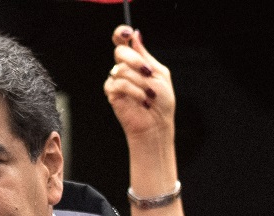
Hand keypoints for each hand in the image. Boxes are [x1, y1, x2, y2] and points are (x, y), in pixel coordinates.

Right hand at [104, 25, 173, 145]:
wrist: (157, 124)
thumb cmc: (162, 102)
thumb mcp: (160, 74)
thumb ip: (146, 56)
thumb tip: (135, 36)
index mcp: (136, 61)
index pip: (122, 42)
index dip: (121, 34)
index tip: (127, 33)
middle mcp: (124, 68)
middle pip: (120, 52)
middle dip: (135, 60)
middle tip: (148, 73)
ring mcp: (116, 80)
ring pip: (121, 70)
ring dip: (140, 82)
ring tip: (150, 95)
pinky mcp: (112, 94)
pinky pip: (118, 84)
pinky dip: (134, 91)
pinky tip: (143, 100)